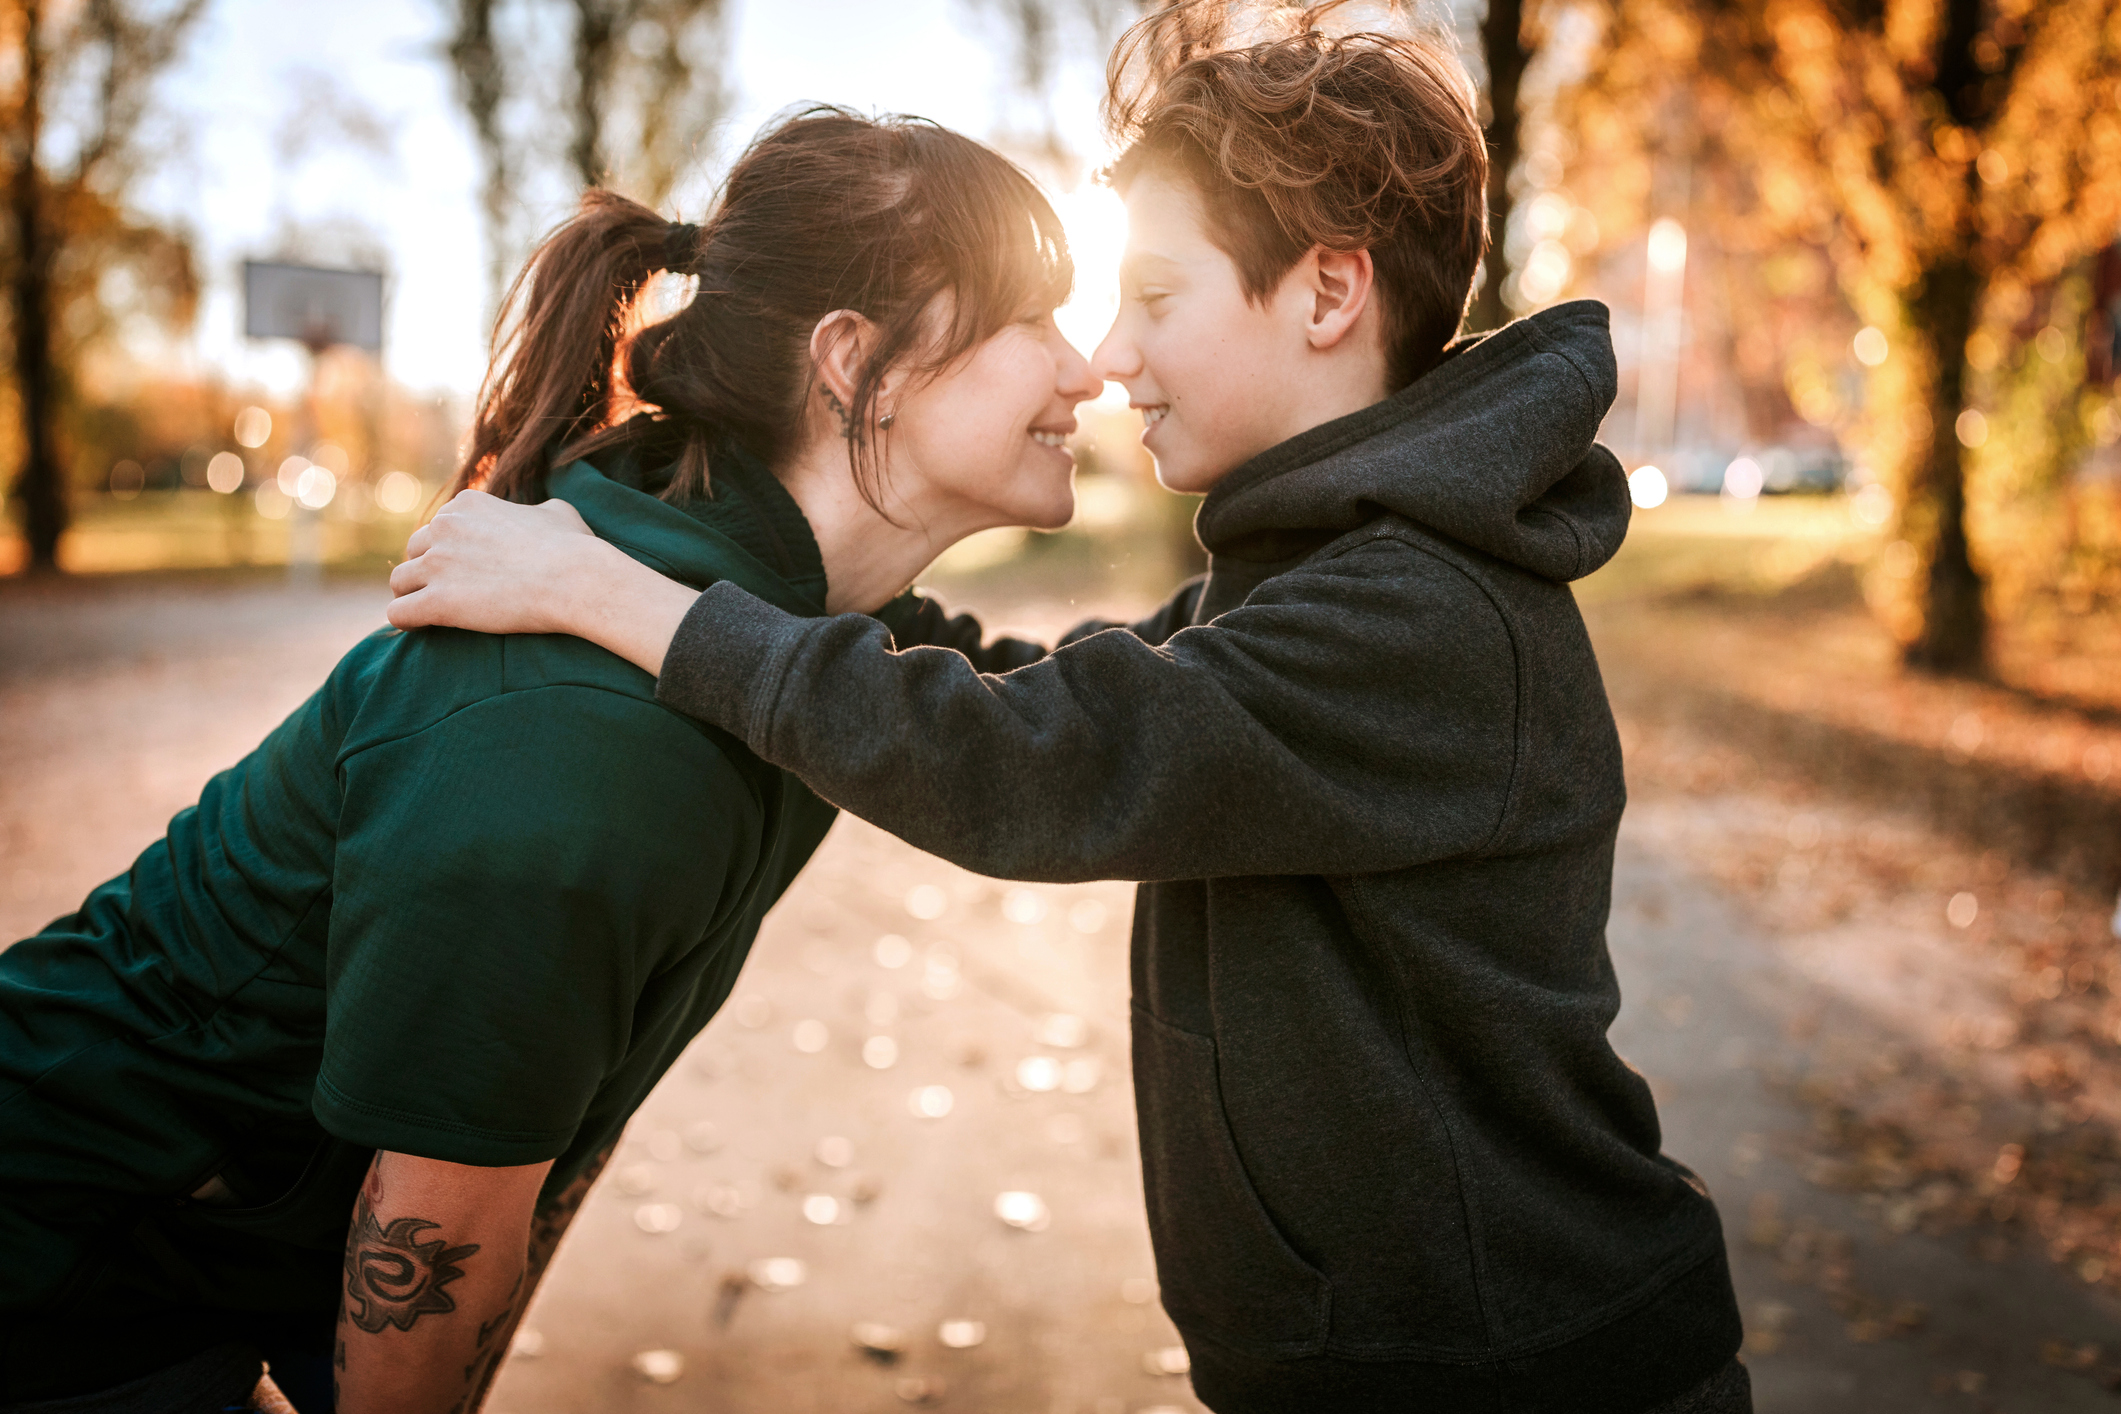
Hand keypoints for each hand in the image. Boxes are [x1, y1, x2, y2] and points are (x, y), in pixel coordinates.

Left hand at [387, 491, 600, 635]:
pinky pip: (398, 612)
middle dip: (428, 571)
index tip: (466, 569)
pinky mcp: (438, 600)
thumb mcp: (558, 512)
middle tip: (450, 592)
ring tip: (431, 612)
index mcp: (467, 504)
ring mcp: (437, 564)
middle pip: (414, 551)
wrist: (576, 581)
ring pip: (400, 581)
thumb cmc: (574, 549)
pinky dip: (407, 621)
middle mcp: (445, 527)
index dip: (449, 551)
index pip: (438, 527)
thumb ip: (537, 510)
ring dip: (413, 595)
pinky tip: (422, 627)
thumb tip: (541, 515)